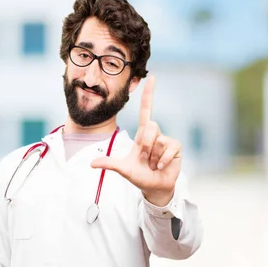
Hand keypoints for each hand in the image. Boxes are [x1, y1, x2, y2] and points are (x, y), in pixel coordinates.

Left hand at [90, 76, 182, 205]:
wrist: (154, 187)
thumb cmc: (139, 175)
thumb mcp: (123, 169)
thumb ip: (109, 164)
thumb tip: (91, 164)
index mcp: (142, 134)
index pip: (145, 110)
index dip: (149, 95)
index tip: (152, 78)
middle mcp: (155, 134)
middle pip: (150, 126)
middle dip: (145, 145)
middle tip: (143, 159)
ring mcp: (166, 140)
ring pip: (158, 140)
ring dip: (152, 156)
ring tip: (153, 164)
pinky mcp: (176, 148)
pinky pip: (168, 148)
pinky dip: (162, 160)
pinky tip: (160, 166)